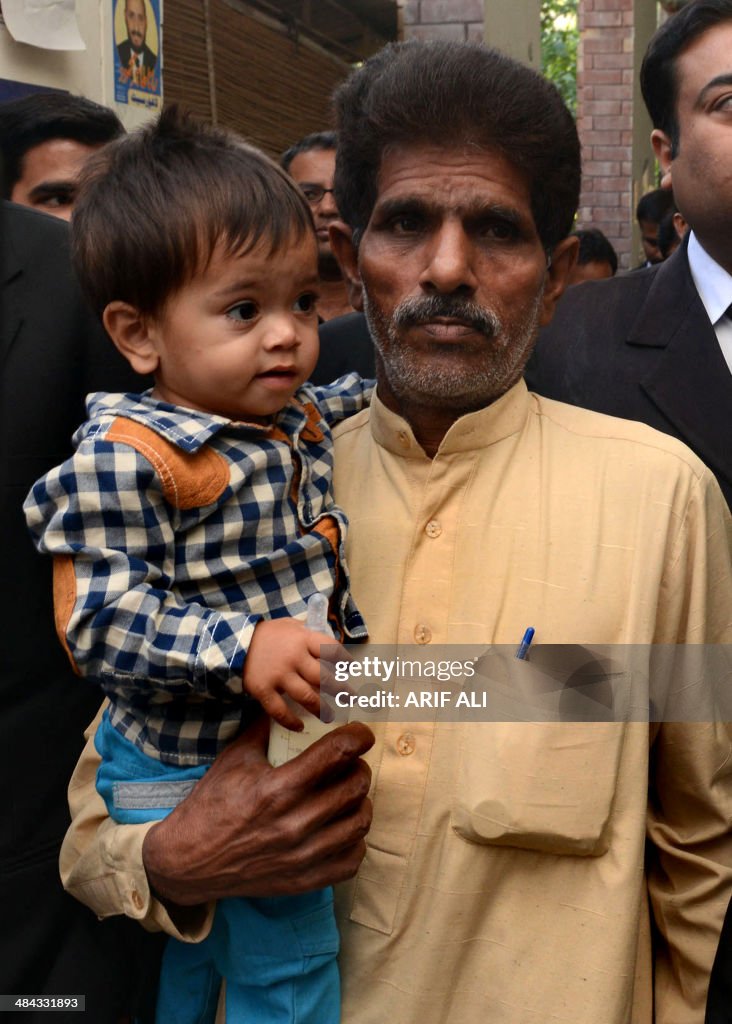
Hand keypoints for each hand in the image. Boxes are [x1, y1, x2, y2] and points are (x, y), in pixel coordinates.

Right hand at [142, 714, 373, 904]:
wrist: (188, 861)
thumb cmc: (212, 804)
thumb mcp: (234, 758)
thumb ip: (265, 726)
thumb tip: (289, 701)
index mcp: (276, 788)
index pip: (336, 753)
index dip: (357, 737)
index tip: (361, 733)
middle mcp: (293, 823)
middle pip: (355, 787)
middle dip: (359, 767)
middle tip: (350, 763)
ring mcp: (302, 856)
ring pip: (359, 822)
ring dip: (360, 802)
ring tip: (348, 794)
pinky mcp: (304, 881)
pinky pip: (352, 859)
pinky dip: (354, 840)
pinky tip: (340, 827)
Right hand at [243, 618, 343, 730]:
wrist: (234, 642)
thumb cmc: (267, 634)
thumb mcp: (290, 625)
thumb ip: (309, 634)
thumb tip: (332, 646)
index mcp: (303, 638)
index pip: (331, 649)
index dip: (344, 660)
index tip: (351, 669)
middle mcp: (294, 657)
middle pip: (324, 677)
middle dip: (341, 690)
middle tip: (351, 698)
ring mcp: (278, 674)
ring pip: (307, 696)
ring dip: (321, 709)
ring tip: (330, 716)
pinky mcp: (263, 689)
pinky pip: (280, 710)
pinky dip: (290, 721)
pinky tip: (299, 727)